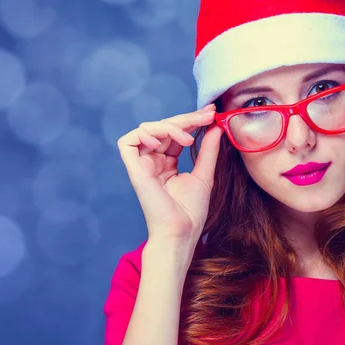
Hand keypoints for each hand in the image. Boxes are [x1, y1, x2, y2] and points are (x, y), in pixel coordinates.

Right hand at [117, 104, 222, 243]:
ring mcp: (142, 164)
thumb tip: (215, 126)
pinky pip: (129, 141)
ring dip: (170, 127)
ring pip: (148, 129)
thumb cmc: (191, 211)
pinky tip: (163, 143)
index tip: (211, 113)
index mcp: (167, 162)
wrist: (182, 231)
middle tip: (206, 115)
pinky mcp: (133, 169)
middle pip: (163, 127)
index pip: (176, 133)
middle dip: (186, 118)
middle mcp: (152, 161)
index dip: (191, 120)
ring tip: (188, 139)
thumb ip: (208, 149)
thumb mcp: (204, 173)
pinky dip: (145, 135)